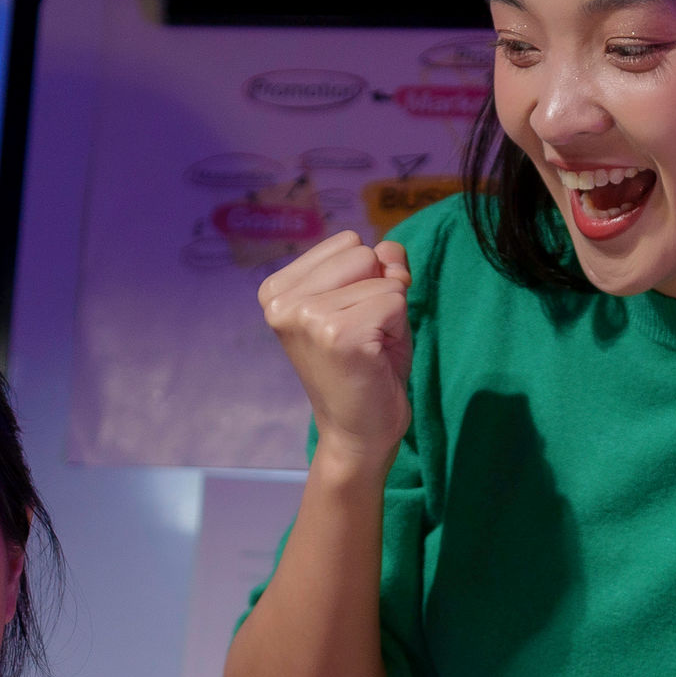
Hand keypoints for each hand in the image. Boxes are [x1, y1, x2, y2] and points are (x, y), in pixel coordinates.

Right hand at [259, 231, 412, 461]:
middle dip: (379, 291)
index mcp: (277, 291)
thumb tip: (389, 250)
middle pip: (362, 252)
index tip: (352, 320)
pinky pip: (395, 300)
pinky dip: (398, 329)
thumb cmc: (367, 368)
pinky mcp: (337, 335)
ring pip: (383, 278)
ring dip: (390, 313)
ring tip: (369, 348)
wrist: (358, 435)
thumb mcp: (370, 302)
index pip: (348, 241)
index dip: (367, 278)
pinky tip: (376, 359)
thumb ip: (380, 266)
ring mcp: (307, 317)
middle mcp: (283, 302)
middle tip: (365, 337)